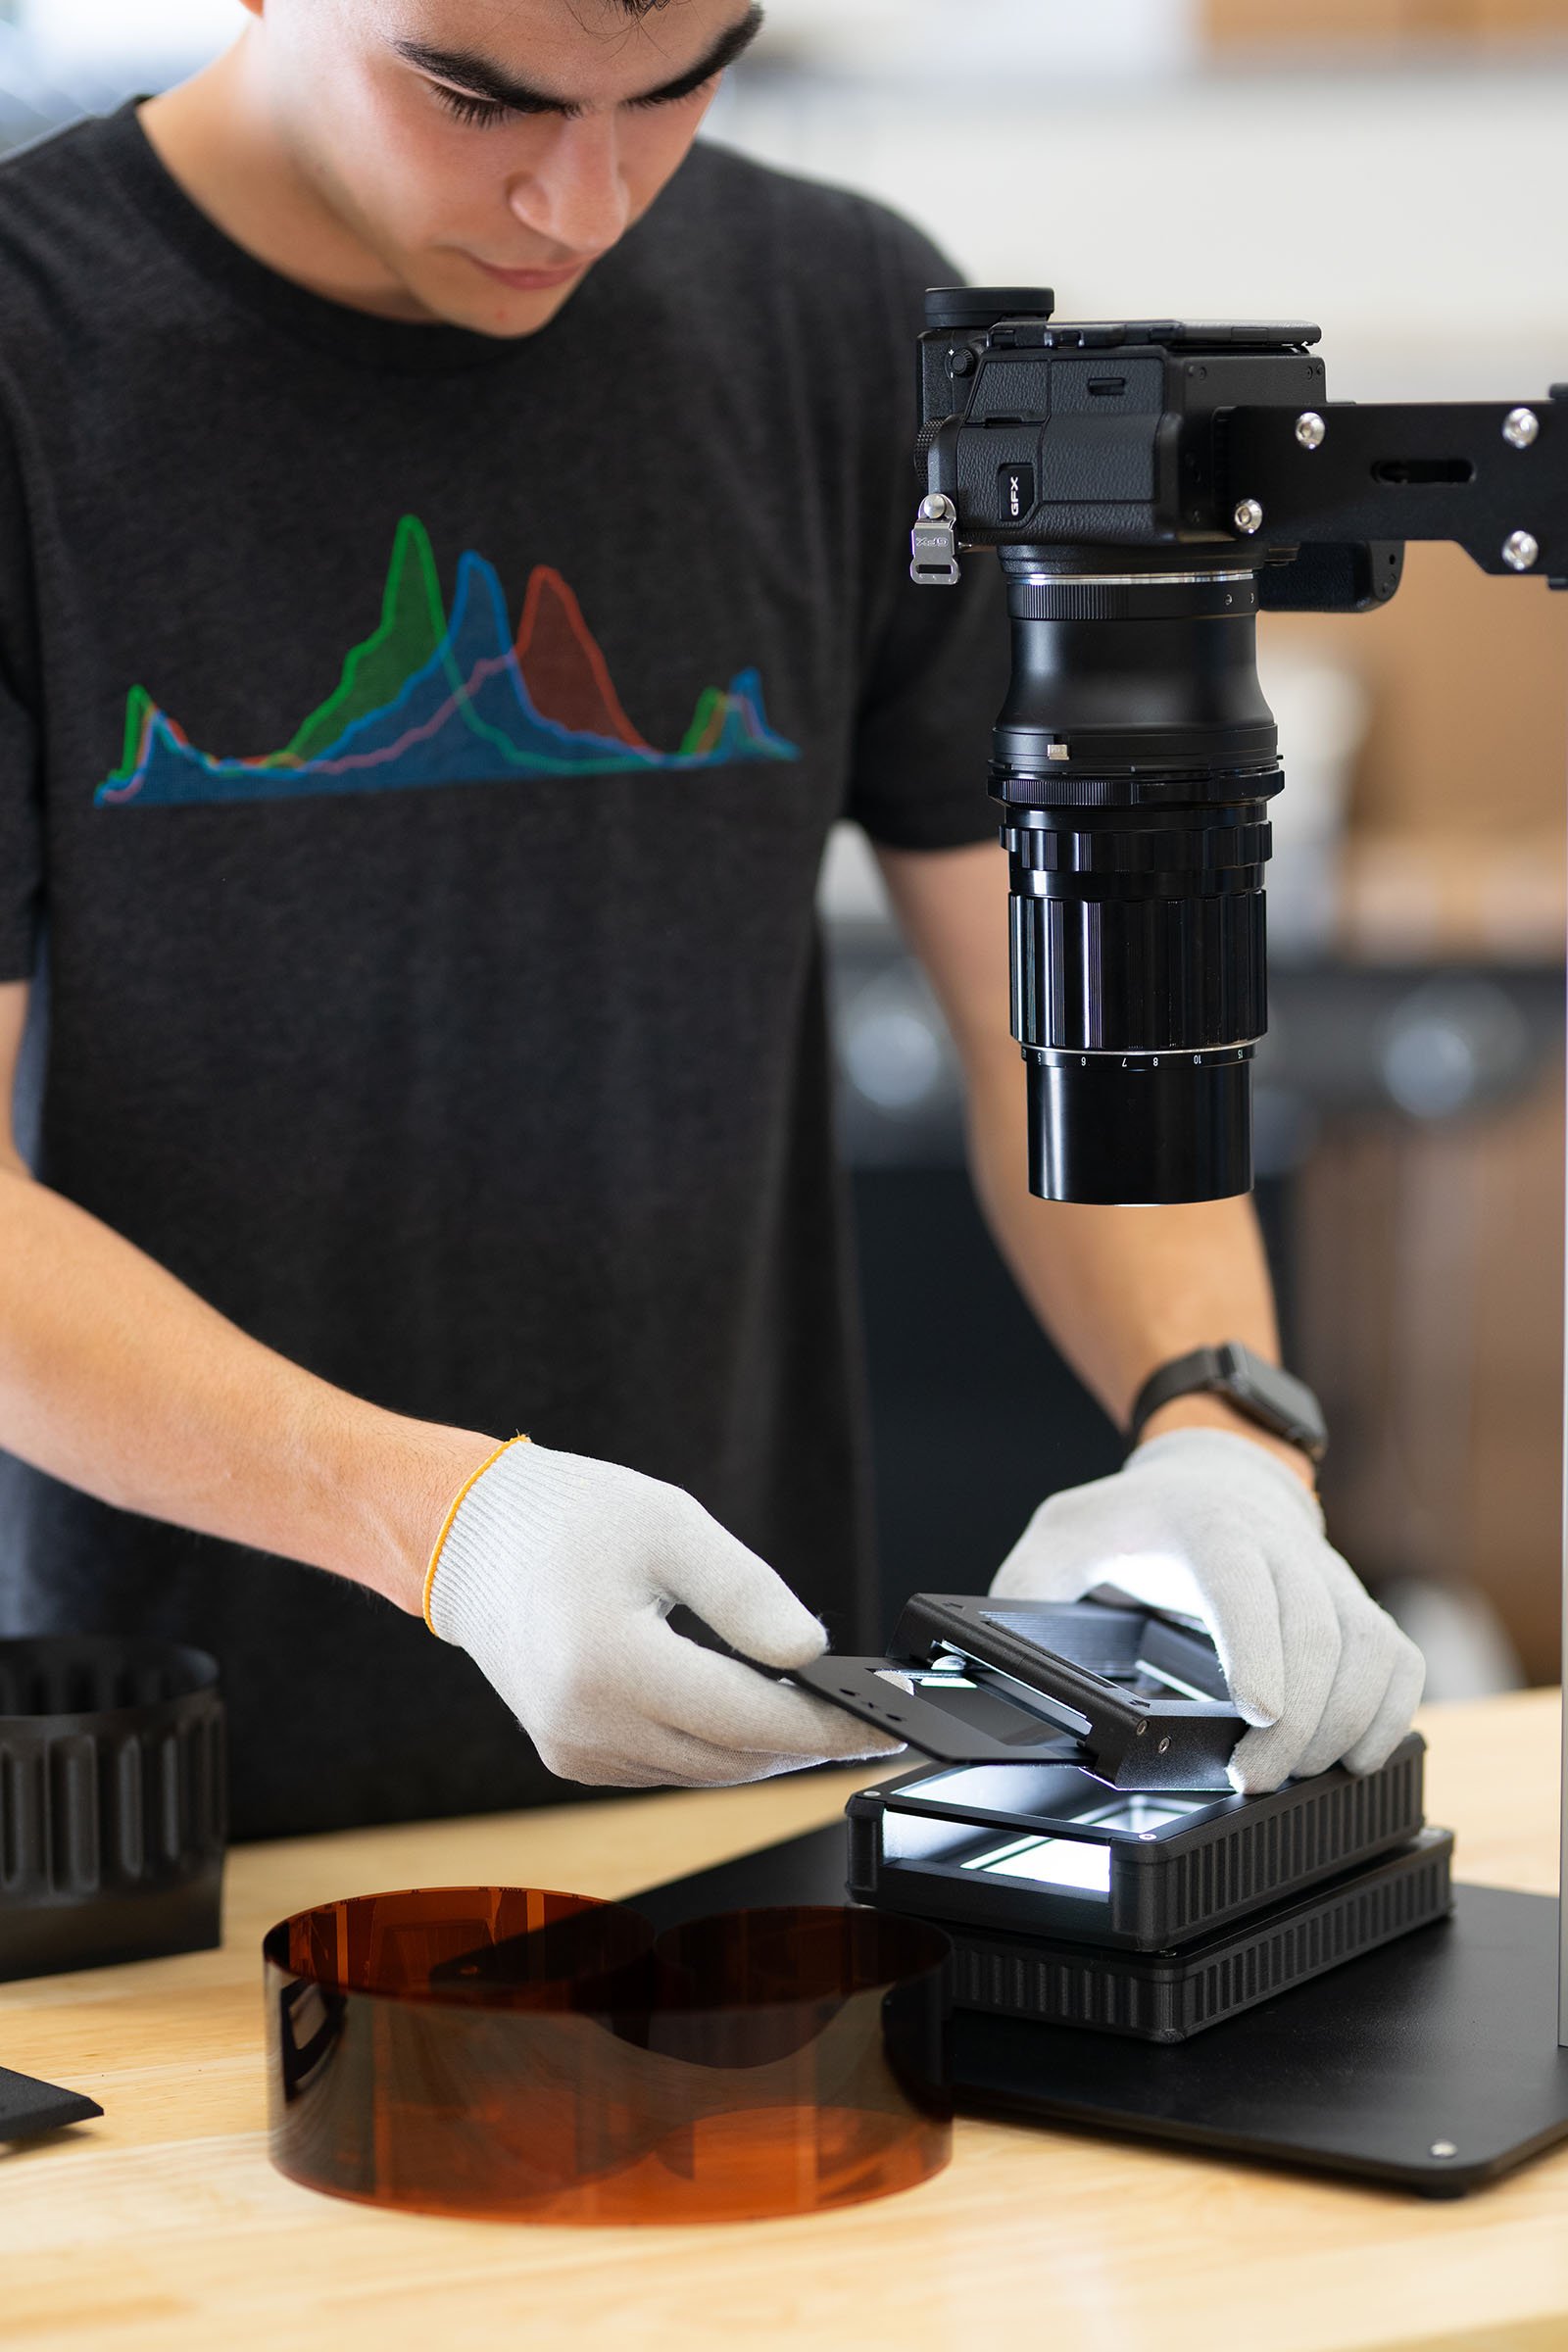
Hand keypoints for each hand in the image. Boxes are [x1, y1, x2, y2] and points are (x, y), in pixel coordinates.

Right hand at [425, 1439, 901, 1787]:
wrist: (467, 1538)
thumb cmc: (565, 1518)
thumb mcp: (672, 1524)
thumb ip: (748, 1593)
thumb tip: (811, 1652)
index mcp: (609, 1665)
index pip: (749, 1719)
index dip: (827, 1724)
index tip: (882, 1721)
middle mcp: (585, 1725)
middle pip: (733, 1758)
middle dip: (805, 1739)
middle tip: (862, 1713)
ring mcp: (573, 1750)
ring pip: (704, 1772)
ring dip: (763, 1747)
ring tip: (816, 1709)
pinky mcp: (569, 1756)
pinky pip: (666, 1767)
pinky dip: (713, 1746)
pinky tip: (745, 1711)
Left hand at [990, 1429, 1424, 1792]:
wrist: (1213, 1474)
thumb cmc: (1135, 1516)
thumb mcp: (1063, 1535)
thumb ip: (1026, 1589)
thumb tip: (988, 1656)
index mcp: (1206, 1526)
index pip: (1244, 1582)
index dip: (1259, 1647)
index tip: (1258, 1712)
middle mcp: (1280, 1547)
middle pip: (1317, 1633)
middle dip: (1296, 1721)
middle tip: (1255, 1780)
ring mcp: (1328, 1576)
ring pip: (1369, 1649)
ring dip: (1345, 1724)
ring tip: (1299, 1776)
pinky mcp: (1356, 1606)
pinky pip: (1400, 1659)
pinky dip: (1391, 1712)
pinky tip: (1355, 1755)